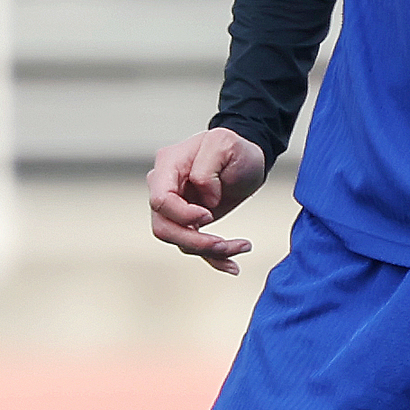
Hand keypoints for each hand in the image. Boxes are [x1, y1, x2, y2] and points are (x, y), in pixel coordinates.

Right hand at [148, 129, 266, 274]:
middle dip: (194, 241)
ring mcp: (176, 207)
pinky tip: (232, 265)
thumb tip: (204, 199)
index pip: (160, 200)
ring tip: (239, 247)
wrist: (248, 156)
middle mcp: (166, 188)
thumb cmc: (235, 147)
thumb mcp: (225, 144)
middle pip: (164, 227)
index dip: (182, 214)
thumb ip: (207, 169)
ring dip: (209, 251)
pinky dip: (214, 258)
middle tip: (223, 243)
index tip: (209, 213)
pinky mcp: (191, 222)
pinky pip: (194, 246)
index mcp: (168, 166)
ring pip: (179, 241)